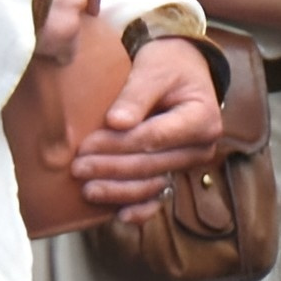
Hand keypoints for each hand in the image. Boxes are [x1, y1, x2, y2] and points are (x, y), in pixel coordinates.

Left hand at [73, 36, 225, 218]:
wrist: (182, 68)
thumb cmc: (168, 64)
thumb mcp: (154, 69)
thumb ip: (136, 95)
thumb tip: (115, 123)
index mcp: (202, 118)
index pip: (155, 137)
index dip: (119, 144)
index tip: (86, 145)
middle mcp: (200, 147)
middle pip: (151, 164)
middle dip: (112, 168)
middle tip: (78, 168)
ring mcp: (188, 163)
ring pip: (152, 184)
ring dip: (119, 191)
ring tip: (88, 190)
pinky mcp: (175, 171)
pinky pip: (158, 195)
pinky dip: (140, 208)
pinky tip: (119, 216)